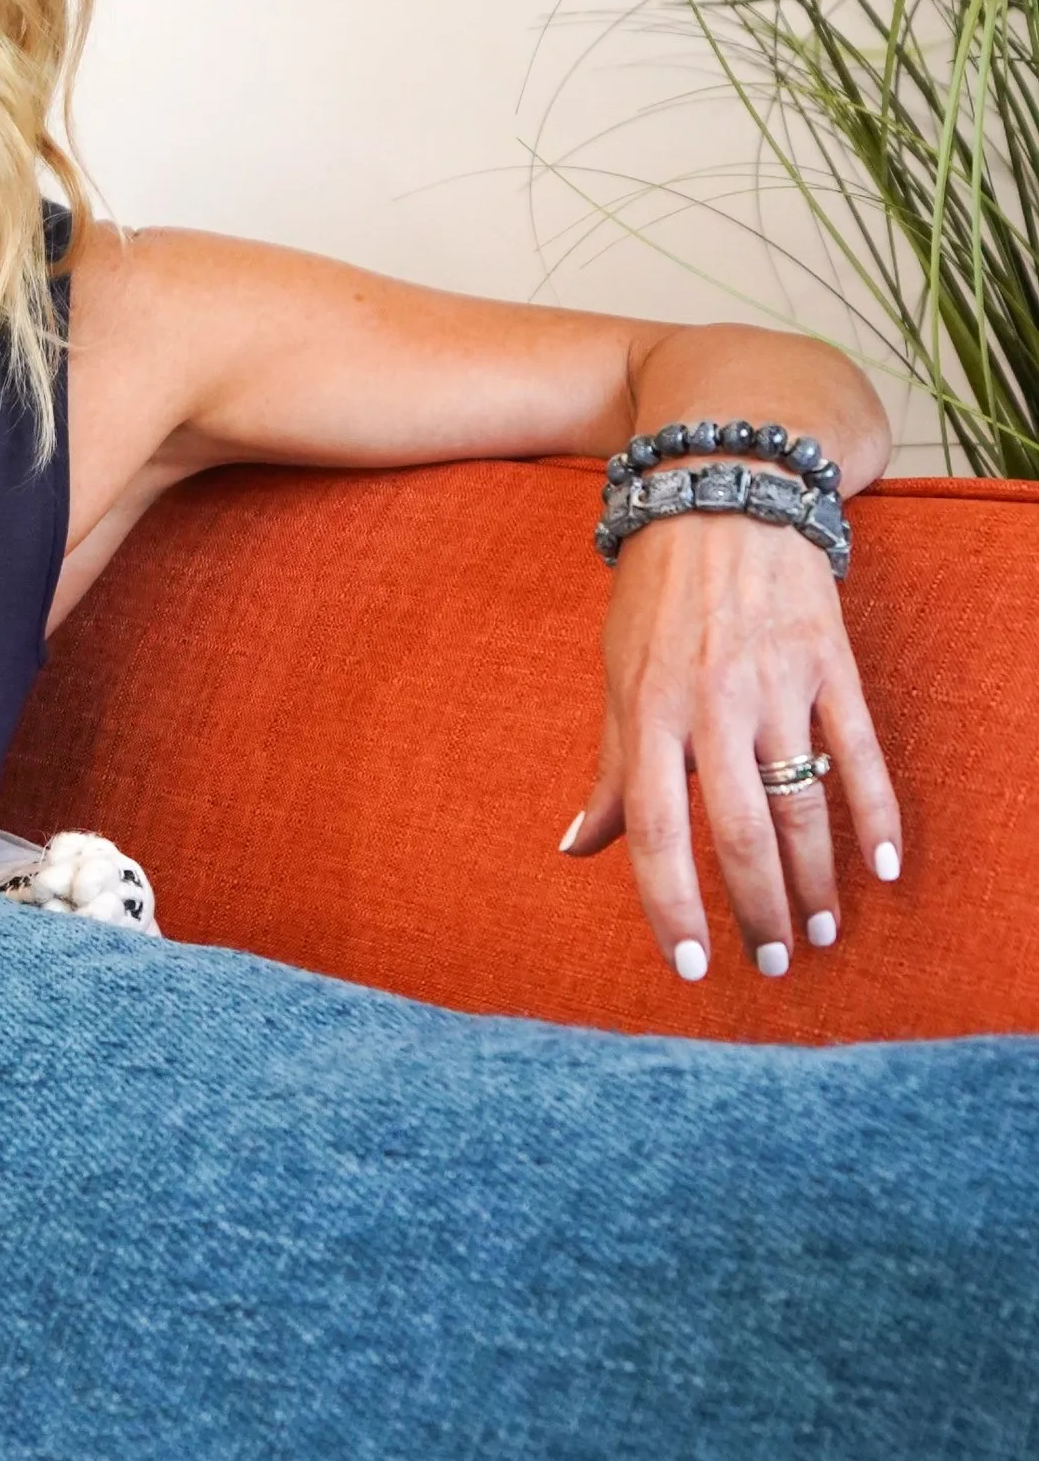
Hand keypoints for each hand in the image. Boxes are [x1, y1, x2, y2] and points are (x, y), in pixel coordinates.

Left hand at [561, 515, 903, 977]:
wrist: (725, 494)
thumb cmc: (658, 594)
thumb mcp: (617, 676)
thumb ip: (612, 770)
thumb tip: (577, 848)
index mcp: (650, 714)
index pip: (659, 833)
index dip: (673, 906)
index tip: (692, 966)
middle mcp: (713, 705)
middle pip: (741, 833)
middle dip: (758, 911)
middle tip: (773, 963)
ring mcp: (778, 684)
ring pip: (804, 803)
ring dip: (816, 880)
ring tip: (822, 932)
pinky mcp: (830, 663)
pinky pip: (860, 751)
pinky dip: (876, 814)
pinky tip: (882, 869)